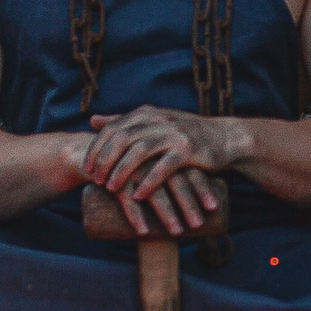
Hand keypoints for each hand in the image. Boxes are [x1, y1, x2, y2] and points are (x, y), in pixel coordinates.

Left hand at [76, 106, 243, 234]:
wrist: (224, 138)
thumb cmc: (184, 134)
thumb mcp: (154, 123)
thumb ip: (124, 122)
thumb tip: (93, 120)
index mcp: (147, 114)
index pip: (113, 128)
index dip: (97, 148)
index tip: (86, 168)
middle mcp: (158, 120)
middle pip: (123, 139)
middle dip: (105, 161)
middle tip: (95, 180)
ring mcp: (174, 134)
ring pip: (140, 151)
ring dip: (123, 171)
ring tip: (111, 188)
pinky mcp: (188, 150)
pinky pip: (164, 168)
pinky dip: (148, 182)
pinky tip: (138, 196)